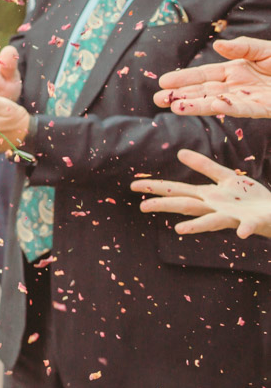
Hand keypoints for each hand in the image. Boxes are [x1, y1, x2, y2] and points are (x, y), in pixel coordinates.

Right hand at [131, 148, 270, 238]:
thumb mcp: (226, 178)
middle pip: (186, 205)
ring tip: (179, 230)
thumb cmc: (250, 198)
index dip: (156, 187)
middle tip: (143, 207)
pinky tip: (240, 234)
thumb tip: (179, 153)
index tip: (134, 185)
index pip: (177, 191)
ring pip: (211, 221)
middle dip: (165, 206)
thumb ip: (204, 166)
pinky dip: (244, 230)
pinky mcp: (253, 222)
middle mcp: (215, 208)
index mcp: (208, 196)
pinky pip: (248, 226)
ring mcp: (232, 217)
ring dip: (196, 226)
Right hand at [155, 37, 270, 117]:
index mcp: (235, 71)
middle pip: (204, 91)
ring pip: (218, 103)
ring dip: (197, 106)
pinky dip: (229, 108)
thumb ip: (242, 46)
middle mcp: (237, 87)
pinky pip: (244, 109)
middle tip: (158, 100)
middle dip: (181, 96)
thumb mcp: (266, 49)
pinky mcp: (264, 109)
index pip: (204, 75)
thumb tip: (217, 45)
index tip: (163, 82)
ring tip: (175, 107)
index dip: (184, 78)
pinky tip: (213, 106)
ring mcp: (249, 99)